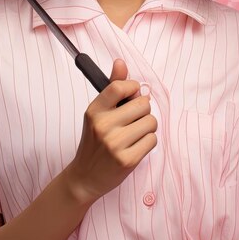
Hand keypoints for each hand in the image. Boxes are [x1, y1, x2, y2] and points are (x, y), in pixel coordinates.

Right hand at [64, 58, 157, 204]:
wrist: (85, 177)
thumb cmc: (94, 141)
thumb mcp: (97, 112)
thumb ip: (113, 88)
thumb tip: (121, 62)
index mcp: (94, 110)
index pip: (119, 86)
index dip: (132, 87)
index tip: (132, 95)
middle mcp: (103, 126)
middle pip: (143, 105)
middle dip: (143, 111)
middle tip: (132, 120)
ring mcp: (115, 144)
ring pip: (151, 122)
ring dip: (147, 127)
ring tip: (133, 134)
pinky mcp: (128, 160)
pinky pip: (152, 140)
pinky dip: (148, 142)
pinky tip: (135, 146)